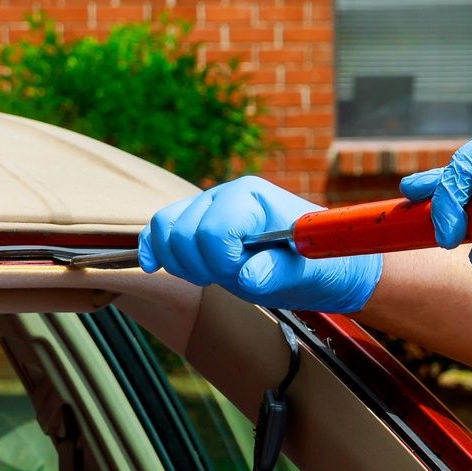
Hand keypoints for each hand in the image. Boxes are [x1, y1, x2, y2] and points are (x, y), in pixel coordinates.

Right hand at [137, 176, 382, 312]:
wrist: (319, 264)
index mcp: (251, 197)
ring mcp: (207, 207)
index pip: (212, 230)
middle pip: (182, 231)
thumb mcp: (307, 272)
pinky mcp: (196, 224)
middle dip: (202, 265)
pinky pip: (159, 230)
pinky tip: (152, 266)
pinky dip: (153, 249)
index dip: (223, 262)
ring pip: (164, 229)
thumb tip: (248, 276)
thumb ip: (278, 272)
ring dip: (180, 262)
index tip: (247, 272)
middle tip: (232, 276)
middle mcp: (225, 194)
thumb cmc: (316, 264)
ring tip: (212, 275)